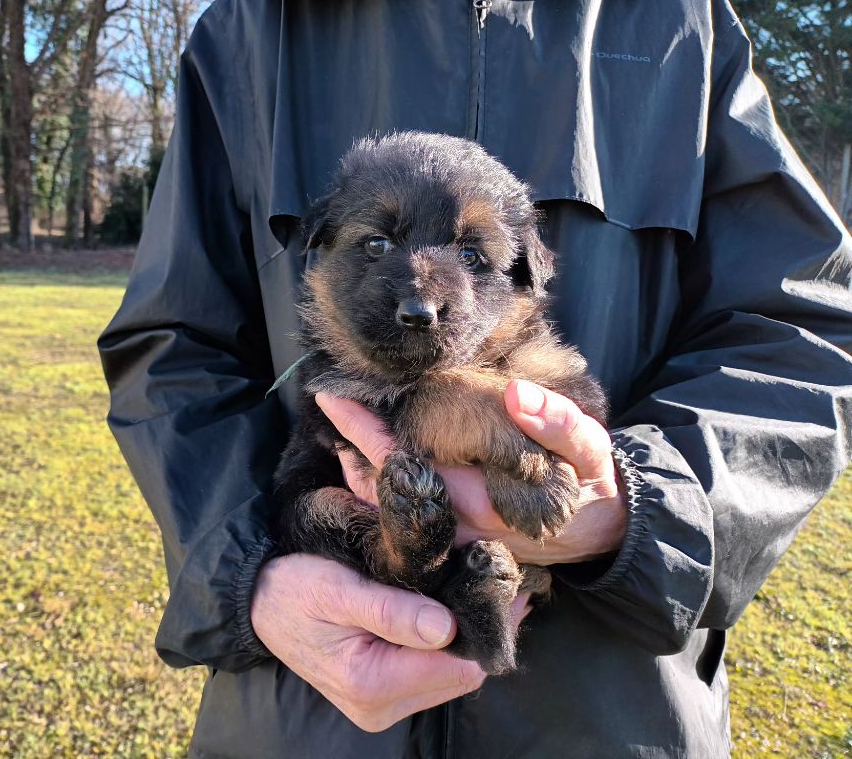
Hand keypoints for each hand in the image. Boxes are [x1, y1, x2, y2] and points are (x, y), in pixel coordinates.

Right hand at [251, 553, 531, 731]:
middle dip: (481, 627)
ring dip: (467, 634)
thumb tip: (447, 628)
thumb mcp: (337, 589)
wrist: (258, 603)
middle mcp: (381, 708)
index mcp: (370, 684)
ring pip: (452, 674)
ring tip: (479, 584)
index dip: (486, 625)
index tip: (503, 580)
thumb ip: (390, 610)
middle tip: (498, 575)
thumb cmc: (294, 588)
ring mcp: (383, 707)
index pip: (457, 666)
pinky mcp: (383, 695)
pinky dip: (448, 642)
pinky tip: (454, 606)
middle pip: (461, 674)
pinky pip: (434, 673)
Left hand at [317, 380, 626, 564]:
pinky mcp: (456, 538)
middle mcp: (456, 524)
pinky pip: (405, 514)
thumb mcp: (591, 449)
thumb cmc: (591, 484)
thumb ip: (558, 422)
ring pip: (388, 506)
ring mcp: (453, 536)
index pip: (405, 461)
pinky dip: (382, 486)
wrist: (603, 531)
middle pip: (382, 487)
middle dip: (352, 447)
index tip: (332, 398)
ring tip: (342, 428)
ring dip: (361, 468)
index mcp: (480, 499)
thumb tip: (516, 395)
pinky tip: (370, 461)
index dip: (364, 430)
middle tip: (330, 405)